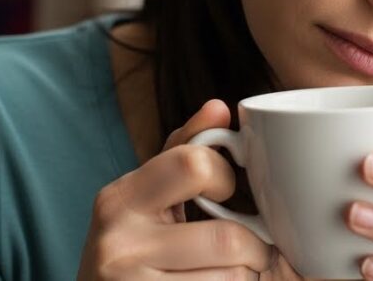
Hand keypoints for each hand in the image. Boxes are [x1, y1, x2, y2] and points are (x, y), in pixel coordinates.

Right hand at [78, 99, 303, 279]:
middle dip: (254, 245)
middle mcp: (118, 241)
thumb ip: (182, 152)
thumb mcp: (146, 198)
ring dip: (247, 277)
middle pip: (226, 238)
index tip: (226, 192)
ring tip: (233, 274)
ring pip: (232, 277)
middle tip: (253, 249)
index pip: (193, 164)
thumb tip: (218, 108)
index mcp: (119, 198)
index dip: (226, 178)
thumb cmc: (131, 249)